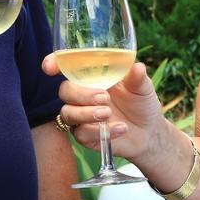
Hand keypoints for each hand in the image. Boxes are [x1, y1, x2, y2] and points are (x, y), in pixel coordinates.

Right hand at [42, 58, 170, 160]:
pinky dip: (101, 131)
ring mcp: (81, 115)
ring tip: (108, 114)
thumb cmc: (141, 102)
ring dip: (86, 113)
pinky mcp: (85, 136)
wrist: (149, 131)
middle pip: (64, 90)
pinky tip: (121, 128)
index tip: (50, 68)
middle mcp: (82, 94)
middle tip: (104, 98)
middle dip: (81, 94)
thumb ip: (137, 77)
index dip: (54, 64)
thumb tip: (137, 67)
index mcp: (92, 76)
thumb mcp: (143, 87)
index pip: (66, 66)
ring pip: (67, 113)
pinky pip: (81, 134)